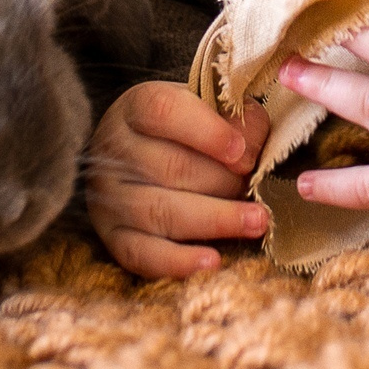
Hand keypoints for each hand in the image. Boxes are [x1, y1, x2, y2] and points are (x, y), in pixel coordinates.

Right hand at [86, 80, 270, 277]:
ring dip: (215, 219)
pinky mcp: (112, 236)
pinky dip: (177, 262)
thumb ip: (235, 118)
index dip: (207, 132)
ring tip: (257, 222)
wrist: (134, 154)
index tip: (241, 152)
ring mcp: (110, 196)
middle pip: (170, 168)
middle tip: (258, 188)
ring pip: (161, 211)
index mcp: (137, 107)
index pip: (164, 112)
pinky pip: (141, 254)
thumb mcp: (206, 108)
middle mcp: (115, 150)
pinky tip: (212, 260)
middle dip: (224, 181)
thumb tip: (251, 149)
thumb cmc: (184, 129)